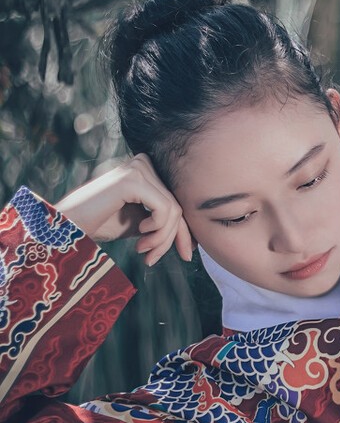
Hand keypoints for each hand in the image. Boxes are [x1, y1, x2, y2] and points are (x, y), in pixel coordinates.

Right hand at [56, 154, 194, 265]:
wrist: (65, 226)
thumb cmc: (98, 224)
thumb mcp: (139, 223)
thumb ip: (161, 222)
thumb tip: (191, 237)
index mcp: (146, 170)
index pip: (175, 200)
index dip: (183, 230)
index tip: (185, 254)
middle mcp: (143, 163)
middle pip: (176, 205)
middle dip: (172, 237)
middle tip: (154, 259)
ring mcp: (138, 169)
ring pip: (172, 210)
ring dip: (162, 238)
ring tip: (144, 251)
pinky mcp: (132, 180)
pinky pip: (164, 209)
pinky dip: (158, 230)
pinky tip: (139, 235)